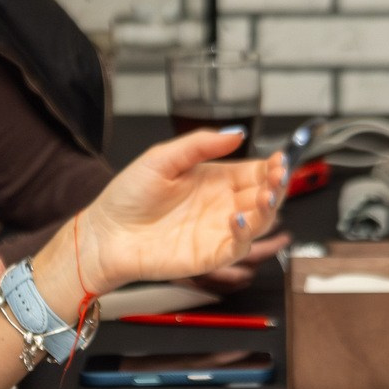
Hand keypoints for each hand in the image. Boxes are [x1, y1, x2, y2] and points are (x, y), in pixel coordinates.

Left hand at [32, 130, 283, 307]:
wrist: (106, 234)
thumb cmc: (127, 198)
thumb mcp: (161, 158)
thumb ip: (199, 145)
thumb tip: (235, 133)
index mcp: (215, 180)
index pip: (256, 172)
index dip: (273, 166)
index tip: (283, 157)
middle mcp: (222, 205)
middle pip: (264, 195)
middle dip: (278, 185)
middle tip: (280, 175)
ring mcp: (218, 231)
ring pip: (259, 221)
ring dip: (270, 208)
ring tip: (268, 194)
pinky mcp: (210, 255)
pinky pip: (238, 247)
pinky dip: (245, 234)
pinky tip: (239, 218)